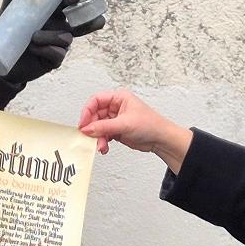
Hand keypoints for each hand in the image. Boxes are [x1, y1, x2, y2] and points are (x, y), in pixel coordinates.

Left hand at [0, 0, 106, 82]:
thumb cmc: (11, 32)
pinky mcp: (55, 60)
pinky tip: (34, 49)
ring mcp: (60, 44)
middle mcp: (61, 27)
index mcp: (54, 11)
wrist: (3, 59)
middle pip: (82, 20)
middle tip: (72, 14)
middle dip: (85, 17)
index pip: (69, 1)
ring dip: (51, 36)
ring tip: (33, 37)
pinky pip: (58, 54)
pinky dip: (47, 50)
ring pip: (67, 38)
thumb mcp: (10, 12)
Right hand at [77, 88, 193, 169]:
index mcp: (119, 97)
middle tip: (90, 136)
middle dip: (93, 128)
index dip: (87, 111)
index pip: (96, 100)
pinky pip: (103, 135)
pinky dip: (102, 141)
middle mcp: (115, 107)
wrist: (161, 139)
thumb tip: (87, 129)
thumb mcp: (124, 124)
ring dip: (97, 137)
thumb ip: (104, 126)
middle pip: (94, 115)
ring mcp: (115, 119)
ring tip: (101, 145)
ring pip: (98, 127)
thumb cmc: (151, 125)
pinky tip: (105, 147)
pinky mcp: (116, 130)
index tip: (83, 123)